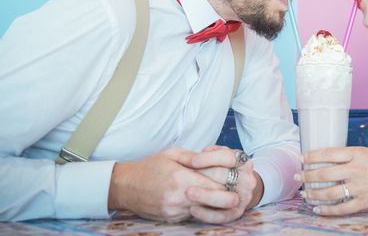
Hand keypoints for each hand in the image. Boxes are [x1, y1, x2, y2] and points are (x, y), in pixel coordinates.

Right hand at [108, 147, 234, 221]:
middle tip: (237, 193)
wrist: (124, 186)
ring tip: (221, 195)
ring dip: (214, 204)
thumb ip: (195, 157)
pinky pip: (192, 215)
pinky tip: (200, 200)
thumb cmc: (149, 167)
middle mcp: (179, 197)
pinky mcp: (171, 219)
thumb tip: (215, 158)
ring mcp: (175, 211)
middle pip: (214, 201)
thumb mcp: (172, 154)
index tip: (237, 179)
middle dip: (228, 198)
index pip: (215, 184)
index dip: (230, 182)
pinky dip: (199, 208)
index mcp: (182, 178)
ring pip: (205, 210)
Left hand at [187, 146, 261, 222]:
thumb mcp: (216, 155)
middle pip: (226, 177)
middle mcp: (247, 179)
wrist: (238, 187)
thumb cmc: (221, 169)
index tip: (193, 161)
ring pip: (228, 198)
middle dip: (204, 177)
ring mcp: (243, 197)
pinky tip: (192, 209)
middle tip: (183, 179)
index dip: (210, 158)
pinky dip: (207, 213)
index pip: (229, 157)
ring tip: (188, 193)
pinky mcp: (236, 213)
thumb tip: (194, 156)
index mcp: (242, 162)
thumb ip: (206, 153)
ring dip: (207, 196)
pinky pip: (223, 216)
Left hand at [297, 146, 367, 215]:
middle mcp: (356, 170)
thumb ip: (349, 156)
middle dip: (307, 176)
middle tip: (297, 176)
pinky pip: (341, 208)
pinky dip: (327, 210)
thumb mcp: (367, 152)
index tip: (300, 158)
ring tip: (304, 194)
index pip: (328, 154)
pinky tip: (318, 209)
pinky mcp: (364, 202)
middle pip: (324, 174)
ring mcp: (359, 187)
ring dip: (313, 194)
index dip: (311, 156)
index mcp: (356, 153)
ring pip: (329, 193)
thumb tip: (327, 159)